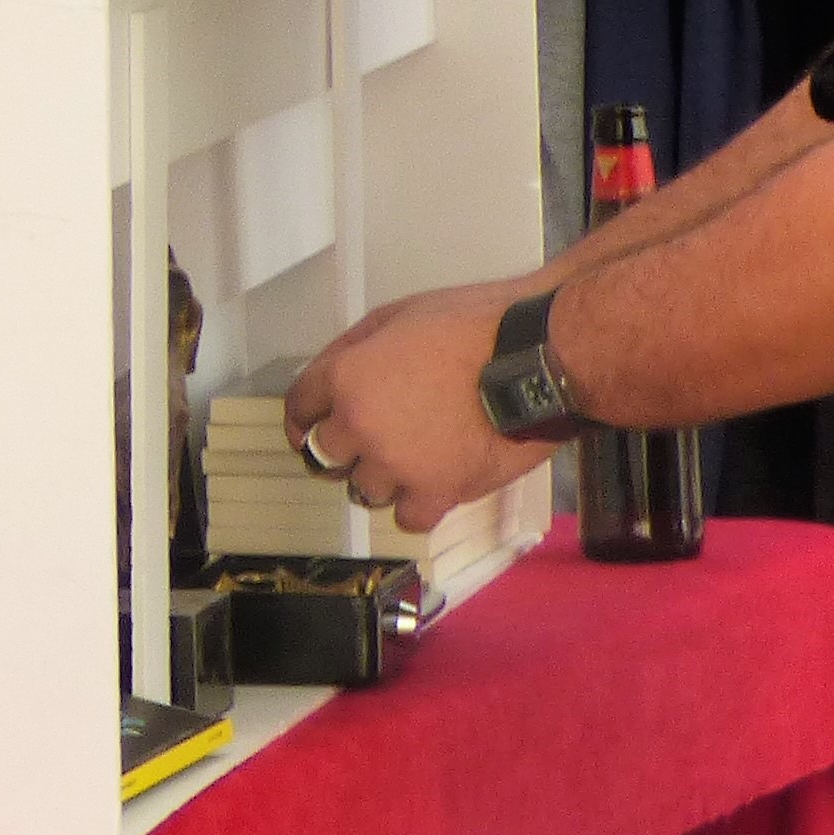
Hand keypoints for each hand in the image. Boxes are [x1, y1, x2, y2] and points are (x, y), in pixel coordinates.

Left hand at [283, 287, 541, 534]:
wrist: (535, 359)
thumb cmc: (469, 325)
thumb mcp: (396, 316)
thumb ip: (354, 348)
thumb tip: (331, 373)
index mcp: (344, 378)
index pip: (299, 409)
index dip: (303, 418)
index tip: (310, 426)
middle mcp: (359, 427)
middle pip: (324, 456)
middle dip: (340, 450)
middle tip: (364, 445)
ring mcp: (397, 465)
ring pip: (364, 490)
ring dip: (380, 478)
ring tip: (406, 464)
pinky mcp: (438, 492)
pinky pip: (407, 518)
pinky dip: (415, 506)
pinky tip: (428, 490)